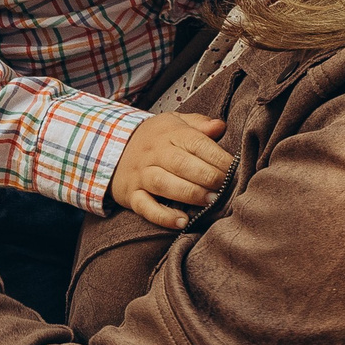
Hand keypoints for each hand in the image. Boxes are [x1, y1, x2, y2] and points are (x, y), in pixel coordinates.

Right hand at [107, 113, 230, 228]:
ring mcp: (141, 175)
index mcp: (170, 134)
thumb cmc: (155, 138)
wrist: (109, 145)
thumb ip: (199, 124)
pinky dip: (163, 216)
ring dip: (189, 194)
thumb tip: (221, 126)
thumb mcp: (174, 122)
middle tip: (225, 188)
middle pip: (182, 164)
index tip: (235, 168)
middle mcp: (155, 153)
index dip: (218, 157)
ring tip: (210, 202)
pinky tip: (182, 221)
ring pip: (164, 184)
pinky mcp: (132, 195)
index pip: (196, 143)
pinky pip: (146, 207)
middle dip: (207, 177)